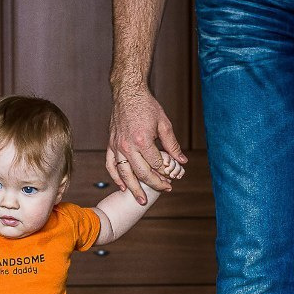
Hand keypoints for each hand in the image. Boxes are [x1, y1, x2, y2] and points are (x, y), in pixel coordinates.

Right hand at [108, 84, 187, 203]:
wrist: (127, 93)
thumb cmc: (146, 106)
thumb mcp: (164, 124)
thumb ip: (172, 144)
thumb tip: (182, 161)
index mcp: (142, 140)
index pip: (156, 164)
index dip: (166, 172)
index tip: (173, 176)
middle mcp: (128, 145)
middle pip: (142, 173)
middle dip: (155, 184)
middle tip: (165, 190)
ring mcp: (117, 146)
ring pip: (124, 173)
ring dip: (134, 188)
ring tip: (140, 200)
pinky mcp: (111, 144)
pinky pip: (111, 165)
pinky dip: (116, 177)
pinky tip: (123, 186)